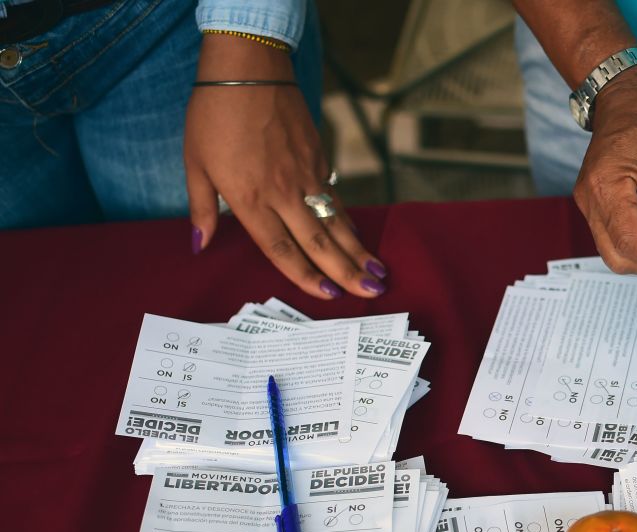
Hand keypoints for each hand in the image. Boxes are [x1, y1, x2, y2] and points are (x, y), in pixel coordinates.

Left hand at [184, 35, 386, 298]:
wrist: (249, 69)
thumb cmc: (213, 115)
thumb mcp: (195, 164)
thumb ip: (201, 209)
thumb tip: (199, 244)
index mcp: (251, 198)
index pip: (281, 248)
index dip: (305, 276)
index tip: (327, 295)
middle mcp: (284, 192)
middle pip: (319, 242)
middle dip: (346, 272)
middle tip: (370, 294)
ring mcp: (306, 175)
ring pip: (336, 222)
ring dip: (358, 252)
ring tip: (378, 274)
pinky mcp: (319, 158)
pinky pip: (335, 198)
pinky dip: (349, 222)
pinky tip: (359, 238)